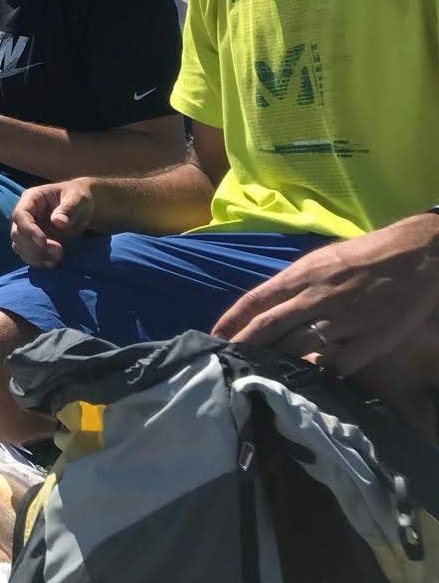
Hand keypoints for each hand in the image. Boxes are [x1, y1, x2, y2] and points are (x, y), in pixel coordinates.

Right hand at [10, 179, 95, 267]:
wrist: (82, 208)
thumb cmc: (78, 198)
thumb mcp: (77, 199)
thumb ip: (68, 209)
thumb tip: (58, 222)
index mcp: (32, 198)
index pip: (20, 215)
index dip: (28, 229)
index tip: (43, 241)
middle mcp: (26, 215)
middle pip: (17, 233)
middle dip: (34, 246)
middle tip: (58, 251)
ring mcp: (28, 229)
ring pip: (20, 246)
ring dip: (36, 256)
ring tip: (58, 258)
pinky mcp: (34, 242)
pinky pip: (28, 254)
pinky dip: (38, 262)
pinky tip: (53, 263)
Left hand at [210, 212, 438, 377]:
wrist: (418, 254)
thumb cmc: (365, 255)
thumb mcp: (322, 261)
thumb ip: (295, 284)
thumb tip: (267, 307)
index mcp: (303, 274)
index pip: (256, 299)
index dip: (232, 321)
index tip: (214, 338)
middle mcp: (318, 296)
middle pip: (270, 326)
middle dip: (244, 346)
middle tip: (226, 363)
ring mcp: (345, 319)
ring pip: (299, 346)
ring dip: (278, 361)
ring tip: (261, 374)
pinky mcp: (372, 339)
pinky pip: (338, 364)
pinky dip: (322, 371)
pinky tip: (312, 378)